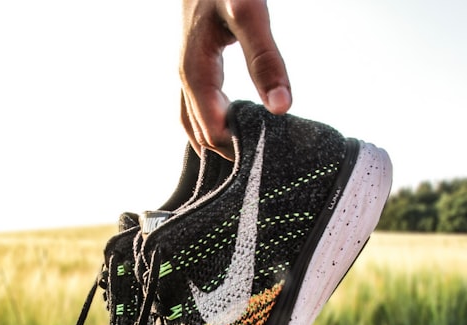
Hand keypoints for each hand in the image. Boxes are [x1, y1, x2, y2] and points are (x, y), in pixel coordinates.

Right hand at [180, 0, 290, 159]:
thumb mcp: (250, 16)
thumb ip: (266, 61)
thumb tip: (281, 107)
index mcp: (195, 72)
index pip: (212, 130)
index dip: (237, 150)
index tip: (264, 161)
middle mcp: (186, 76)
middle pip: (201, 131)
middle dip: (228, 151)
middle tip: (260, 166)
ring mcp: (188, 70)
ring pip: (195, 120)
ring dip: (219, 140)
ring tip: (247, 155)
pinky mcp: (196, 63)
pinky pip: (199, 105)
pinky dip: (215, 122)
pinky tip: (236, 125)